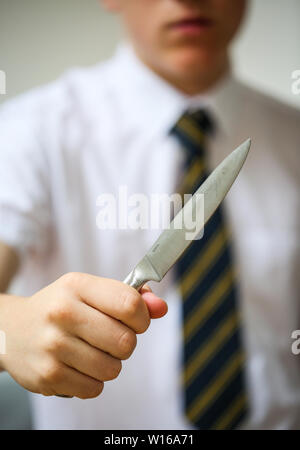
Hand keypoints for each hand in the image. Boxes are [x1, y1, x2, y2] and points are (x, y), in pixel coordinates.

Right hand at [0, 273, 166, 398]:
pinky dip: (92, 380)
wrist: (12, 330)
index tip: (135, 321)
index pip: (130, 304)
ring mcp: (53, 345)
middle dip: (126, 344)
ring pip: (112, 369)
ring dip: (109, 364)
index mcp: (77, 286)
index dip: (142, 318)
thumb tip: (161, 307)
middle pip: (126, 342)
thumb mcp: (90, 291)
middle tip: (109, 338)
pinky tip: (77, 365)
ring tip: (90, 351)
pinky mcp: (48, 375)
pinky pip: (95, 388)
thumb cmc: (61, 308)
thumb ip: (131, 296)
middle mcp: (63, 313)